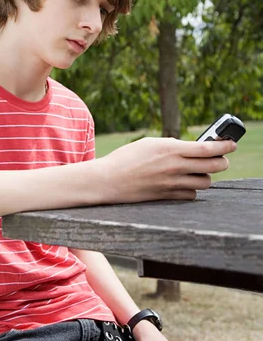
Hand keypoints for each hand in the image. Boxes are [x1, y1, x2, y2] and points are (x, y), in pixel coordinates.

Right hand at [99, 137, 236, 202]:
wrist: (108, 180)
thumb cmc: (126, 158)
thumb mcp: (150, 143)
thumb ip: (172, 145)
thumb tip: (191, 148)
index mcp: (170, 149)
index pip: (208, 149)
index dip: (225, 146)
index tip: (232, 144)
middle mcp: (175, 167)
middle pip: (213, 166)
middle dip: (222, 161)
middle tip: (221, 159)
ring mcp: (172, 184)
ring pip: (205, 182)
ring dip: (205, 176)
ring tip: (198, 171)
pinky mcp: (168, 197)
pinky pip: (192, 195)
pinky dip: (192, 190)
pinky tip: (185, 184)